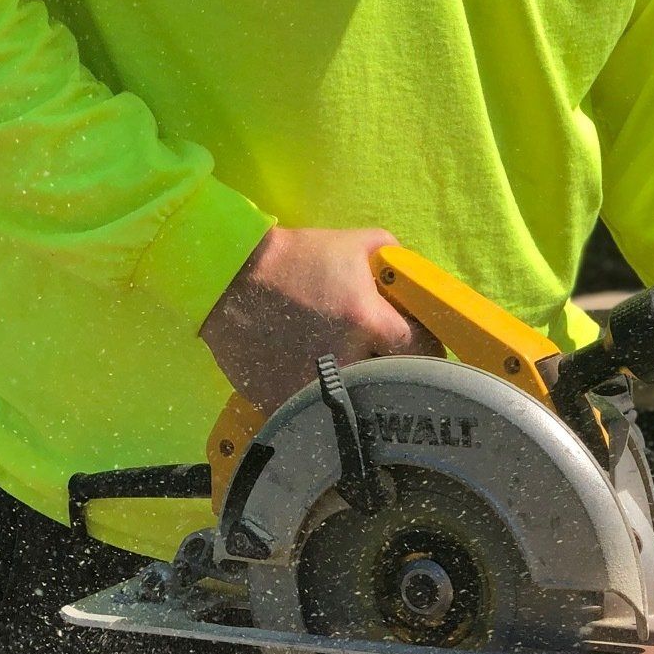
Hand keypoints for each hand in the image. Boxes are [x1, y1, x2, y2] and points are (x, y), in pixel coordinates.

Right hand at [199, 226, 441, 413]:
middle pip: (389, 382)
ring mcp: (311, 388)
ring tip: (347, 372)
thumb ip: (393, 258)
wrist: (230, 277)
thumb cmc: (295, 257)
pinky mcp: (282, 403)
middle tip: (382, 360)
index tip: (417, 347)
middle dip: (390, 372)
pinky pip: (316, 411)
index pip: (418, 348)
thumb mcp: (353, 242)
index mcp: (366, 320)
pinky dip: (319, 401)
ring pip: (353, 402)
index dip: (422, 347)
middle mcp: (345, 361)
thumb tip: (413, 282)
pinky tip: (314, 381)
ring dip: (356, 390)